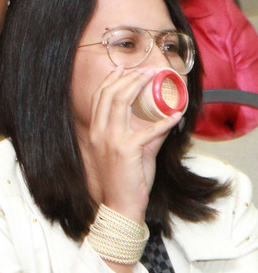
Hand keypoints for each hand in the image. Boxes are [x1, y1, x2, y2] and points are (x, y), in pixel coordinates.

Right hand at [84, 67, 181, 222]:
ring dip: (138, 87)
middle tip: (144, 69)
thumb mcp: (132, 153)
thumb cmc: (125, 180)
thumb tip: (166, 121)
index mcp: (95, 131)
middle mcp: (98, 132)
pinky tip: (176, 116)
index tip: (123, 69)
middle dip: (128, 78)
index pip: (99, 99)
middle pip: (110, 95)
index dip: (111, 81)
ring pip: (121, 103)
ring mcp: (110, 140)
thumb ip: (147, 135)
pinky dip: (164, 122)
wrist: (119, 203)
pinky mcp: (126, 150)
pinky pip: (148, 131)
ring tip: (153, 78)